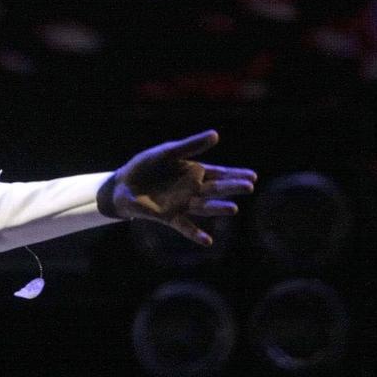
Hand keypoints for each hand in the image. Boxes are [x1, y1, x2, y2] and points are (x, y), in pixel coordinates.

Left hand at [101, 130, 253, 245]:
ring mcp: (182, 204)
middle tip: (249, 187)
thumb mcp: (167, 152)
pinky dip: (196, 234)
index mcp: (194, 172)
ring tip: (233, 209)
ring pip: (204, 207)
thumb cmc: (146, 166)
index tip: (253, 176)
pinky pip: (185, 227)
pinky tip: (208, 241)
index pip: (220, 173)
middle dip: (232, 188)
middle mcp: (192, 190)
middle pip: (216, 189)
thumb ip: (190, 145)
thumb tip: (216, 135)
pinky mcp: (169, 217)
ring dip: (218, 208)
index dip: (236, 174)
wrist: (122, 184)